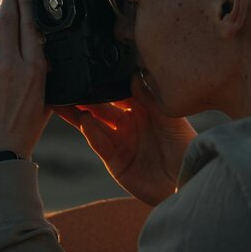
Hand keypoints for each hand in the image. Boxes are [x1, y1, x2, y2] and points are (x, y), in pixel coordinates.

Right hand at [54, 73, 195, 205]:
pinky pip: (98, 143)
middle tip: (68, 84)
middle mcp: (128, 123)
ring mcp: (119, 141)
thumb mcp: (169, 117)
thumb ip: (150, 97)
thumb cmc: (184, 147)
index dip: (103, 83)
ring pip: (93, 124)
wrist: (185, 181)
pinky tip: (84, 121)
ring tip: (64, 100)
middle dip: (84, 97)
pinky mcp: (114, 160)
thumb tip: (133, 75)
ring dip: (78, 113)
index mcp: (142, 110)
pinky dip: (90, 132)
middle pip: (100, 106)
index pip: (117, 92)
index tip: (89, 70)